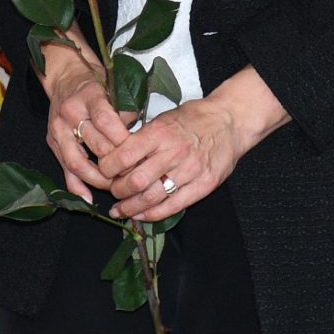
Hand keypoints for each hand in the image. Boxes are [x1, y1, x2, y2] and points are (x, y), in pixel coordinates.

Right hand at [39, 44, 130, 197]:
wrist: (65, 76)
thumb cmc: (96, 84)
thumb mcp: (113, 89)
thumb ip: (125, 111)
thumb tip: (139, 140)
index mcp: (89, 96)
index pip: (106, 121)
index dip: (123, 141)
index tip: (138, 152)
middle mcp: (70, 112)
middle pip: (95, 145)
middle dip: (116, 163)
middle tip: (133, 174)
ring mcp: (58, 129)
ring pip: (78, 162)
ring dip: (99, 179)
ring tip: (114, 187)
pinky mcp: (52, 141)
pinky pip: (64, 168)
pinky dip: (76, 186)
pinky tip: (88, 198)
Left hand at [102, 97, 252, 219]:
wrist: (229, 121)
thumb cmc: (194, 117)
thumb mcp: (163, 118)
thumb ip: (142, 138)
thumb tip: (116, 155)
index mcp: (159, 132)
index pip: (123, 156)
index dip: (108, 168)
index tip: (104, 172)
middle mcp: (173, 152)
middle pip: (135, 181)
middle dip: (117, 191)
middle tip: (113, 192)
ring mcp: (190, 170)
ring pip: (152, 197)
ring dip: (131, 208)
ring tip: (122, 210)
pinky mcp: (204, 185)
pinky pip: (174, 206)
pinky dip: (154, 214)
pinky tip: (142, 216)